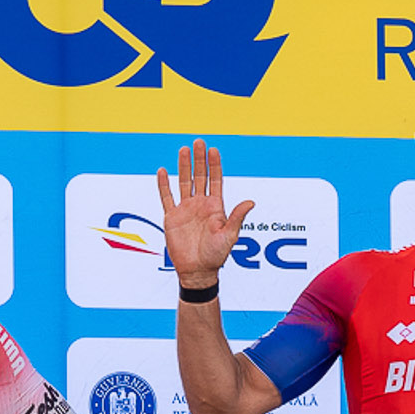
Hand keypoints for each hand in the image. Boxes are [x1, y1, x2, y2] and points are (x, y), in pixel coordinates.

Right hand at [155, 138, 253, 293]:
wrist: (197, 271)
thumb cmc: (216, 256)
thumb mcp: (229, 236)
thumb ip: (237, 218)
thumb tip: (251, 202)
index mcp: (216, 207)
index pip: (215, 180)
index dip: (214, 165)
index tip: (213, 150)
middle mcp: (201, 205)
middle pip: (200, 176)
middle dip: (199, 159)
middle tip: (198, 142)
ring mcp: (186, 209)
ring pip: (184, 182)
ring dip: (184, 166)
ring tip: (183, 150)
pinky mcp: (172, 217)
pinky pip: (167, 197)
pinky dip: (164, 185)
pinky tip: (163, 171)